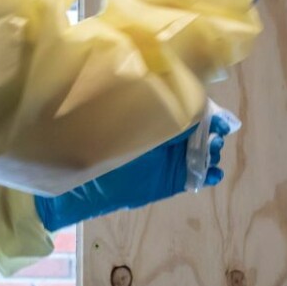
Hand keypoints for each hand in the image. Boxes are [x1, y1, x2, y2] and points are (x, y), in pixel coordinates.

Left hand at [34, 115, 231, 231]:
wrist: (68, 187)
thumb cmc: (88, 145)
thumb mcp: (118, 125)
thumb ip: (148, 113)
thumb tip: (177, 98)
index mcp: (149, 115)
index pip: (183, 105)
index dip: (201, 107)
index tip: (212, 111)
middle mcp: (161, 135)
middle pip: (196, 127)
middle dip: (210, 128)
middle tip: (218, 132)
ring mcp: (166, 159)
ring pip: (199, 150)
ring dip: (211, 149)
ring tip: (215, 151)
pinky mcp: (166, 182)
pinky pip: (192, 176)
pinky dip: (206, 175)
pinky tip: (214, 174)